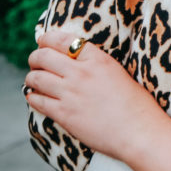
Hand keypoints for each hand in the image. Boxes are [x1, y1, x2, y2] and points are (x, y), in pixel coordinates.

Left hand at [25, 30, 169, 162]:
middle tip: (35, 62)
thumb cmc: (138, 106)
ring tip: (33, 80)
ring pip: (36, 78)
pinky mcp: (64, 114)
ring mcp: (70, 93)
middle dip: (35, 57)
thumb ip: (98, 67)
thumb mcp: (119, 74)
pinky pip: (37, 101)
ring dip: (31, 77)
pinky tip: (35, 97)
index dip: (47, 39)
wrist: (139, 132)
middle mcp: (81, 73)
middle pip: (44, 56)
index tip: (43, 42)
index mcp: (98, 59)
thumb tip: (80, 66)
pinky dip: (32, 97)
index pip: (63, 40)